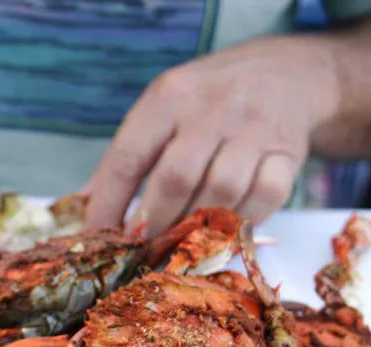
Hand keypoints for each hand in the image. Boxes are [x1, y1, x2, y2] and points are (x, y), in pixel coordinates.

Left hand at [86, 37, 337, 235]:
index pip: (127, 158)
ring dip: (196, 229)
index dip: (108, 206)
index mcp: (168, 98)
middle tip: (142, 249)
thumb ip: (125, 158)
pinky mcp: (288, 152)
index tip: (97, 239)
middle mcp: (211, 109)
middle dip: (154, 224)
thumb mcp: (162, 110)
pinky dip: (241, 223)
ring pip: (220, 193)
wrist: (286, 74)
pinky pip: (264, 198)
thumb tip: (82, 205)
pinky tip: (225, 230)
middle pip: (175, 179)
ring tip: (179, 246)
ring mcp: (254, 129)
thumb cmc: (208, 101)